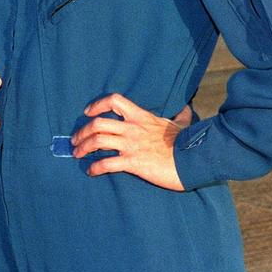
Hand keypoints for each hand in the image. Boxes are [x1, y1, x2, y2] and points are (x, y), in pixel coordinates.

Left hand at [71, 95, 192, 190]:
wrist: (195, 160)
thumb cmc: (188, 142)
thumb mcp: (182, 124)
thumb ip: (180, 116)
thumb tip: (186, 109)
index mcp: (141, 116)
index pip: (114, 100)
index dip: (97, 104)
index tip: (88, 112)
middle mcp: (132, 128)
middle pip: (97, 123)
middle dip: (82, 131)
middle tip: (76, 140)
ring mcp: (131, 145)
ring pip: (97, 141)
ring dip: (83, 148)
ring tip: (78, 154)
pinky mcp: (133, 162)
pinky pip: (107, 164)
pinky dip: (95, 167)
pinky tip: (91, 171)